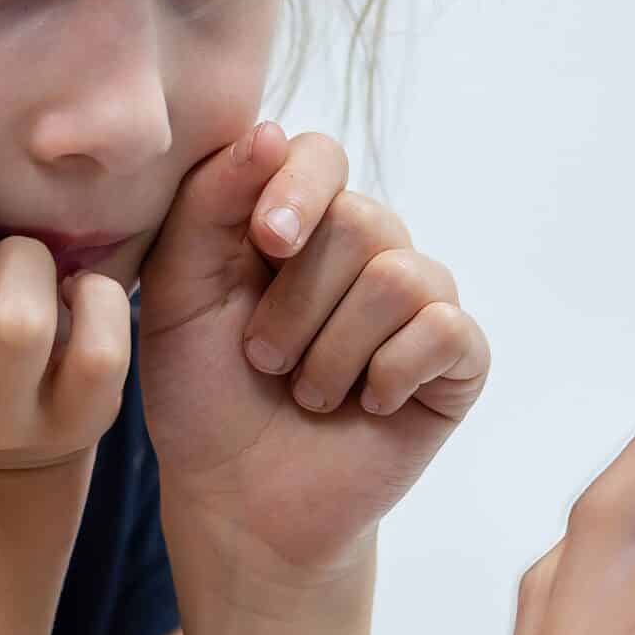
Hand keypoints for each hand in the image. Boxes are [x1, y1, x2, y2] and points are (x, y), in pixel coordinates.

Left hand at [137, 122, 489, 583]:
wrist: (238, 501)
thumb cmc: (203, 393)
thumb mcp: (177, 293)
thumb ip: (211, 205)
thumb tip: (272, 132)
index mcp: (297, 219)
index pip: (321, 155)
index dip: (299, 190)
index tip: (266, 243)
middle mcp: (366, 247)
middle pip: (361, 220)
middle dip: (297, 304)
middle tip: (263, 359)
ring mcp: (417, 300)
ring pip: (399, 278)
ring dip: (333, 352)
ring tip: (307, 391)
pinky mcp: (457, 358)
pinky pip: (445, 329)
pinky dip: (389, 374)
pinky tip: (365, 405)